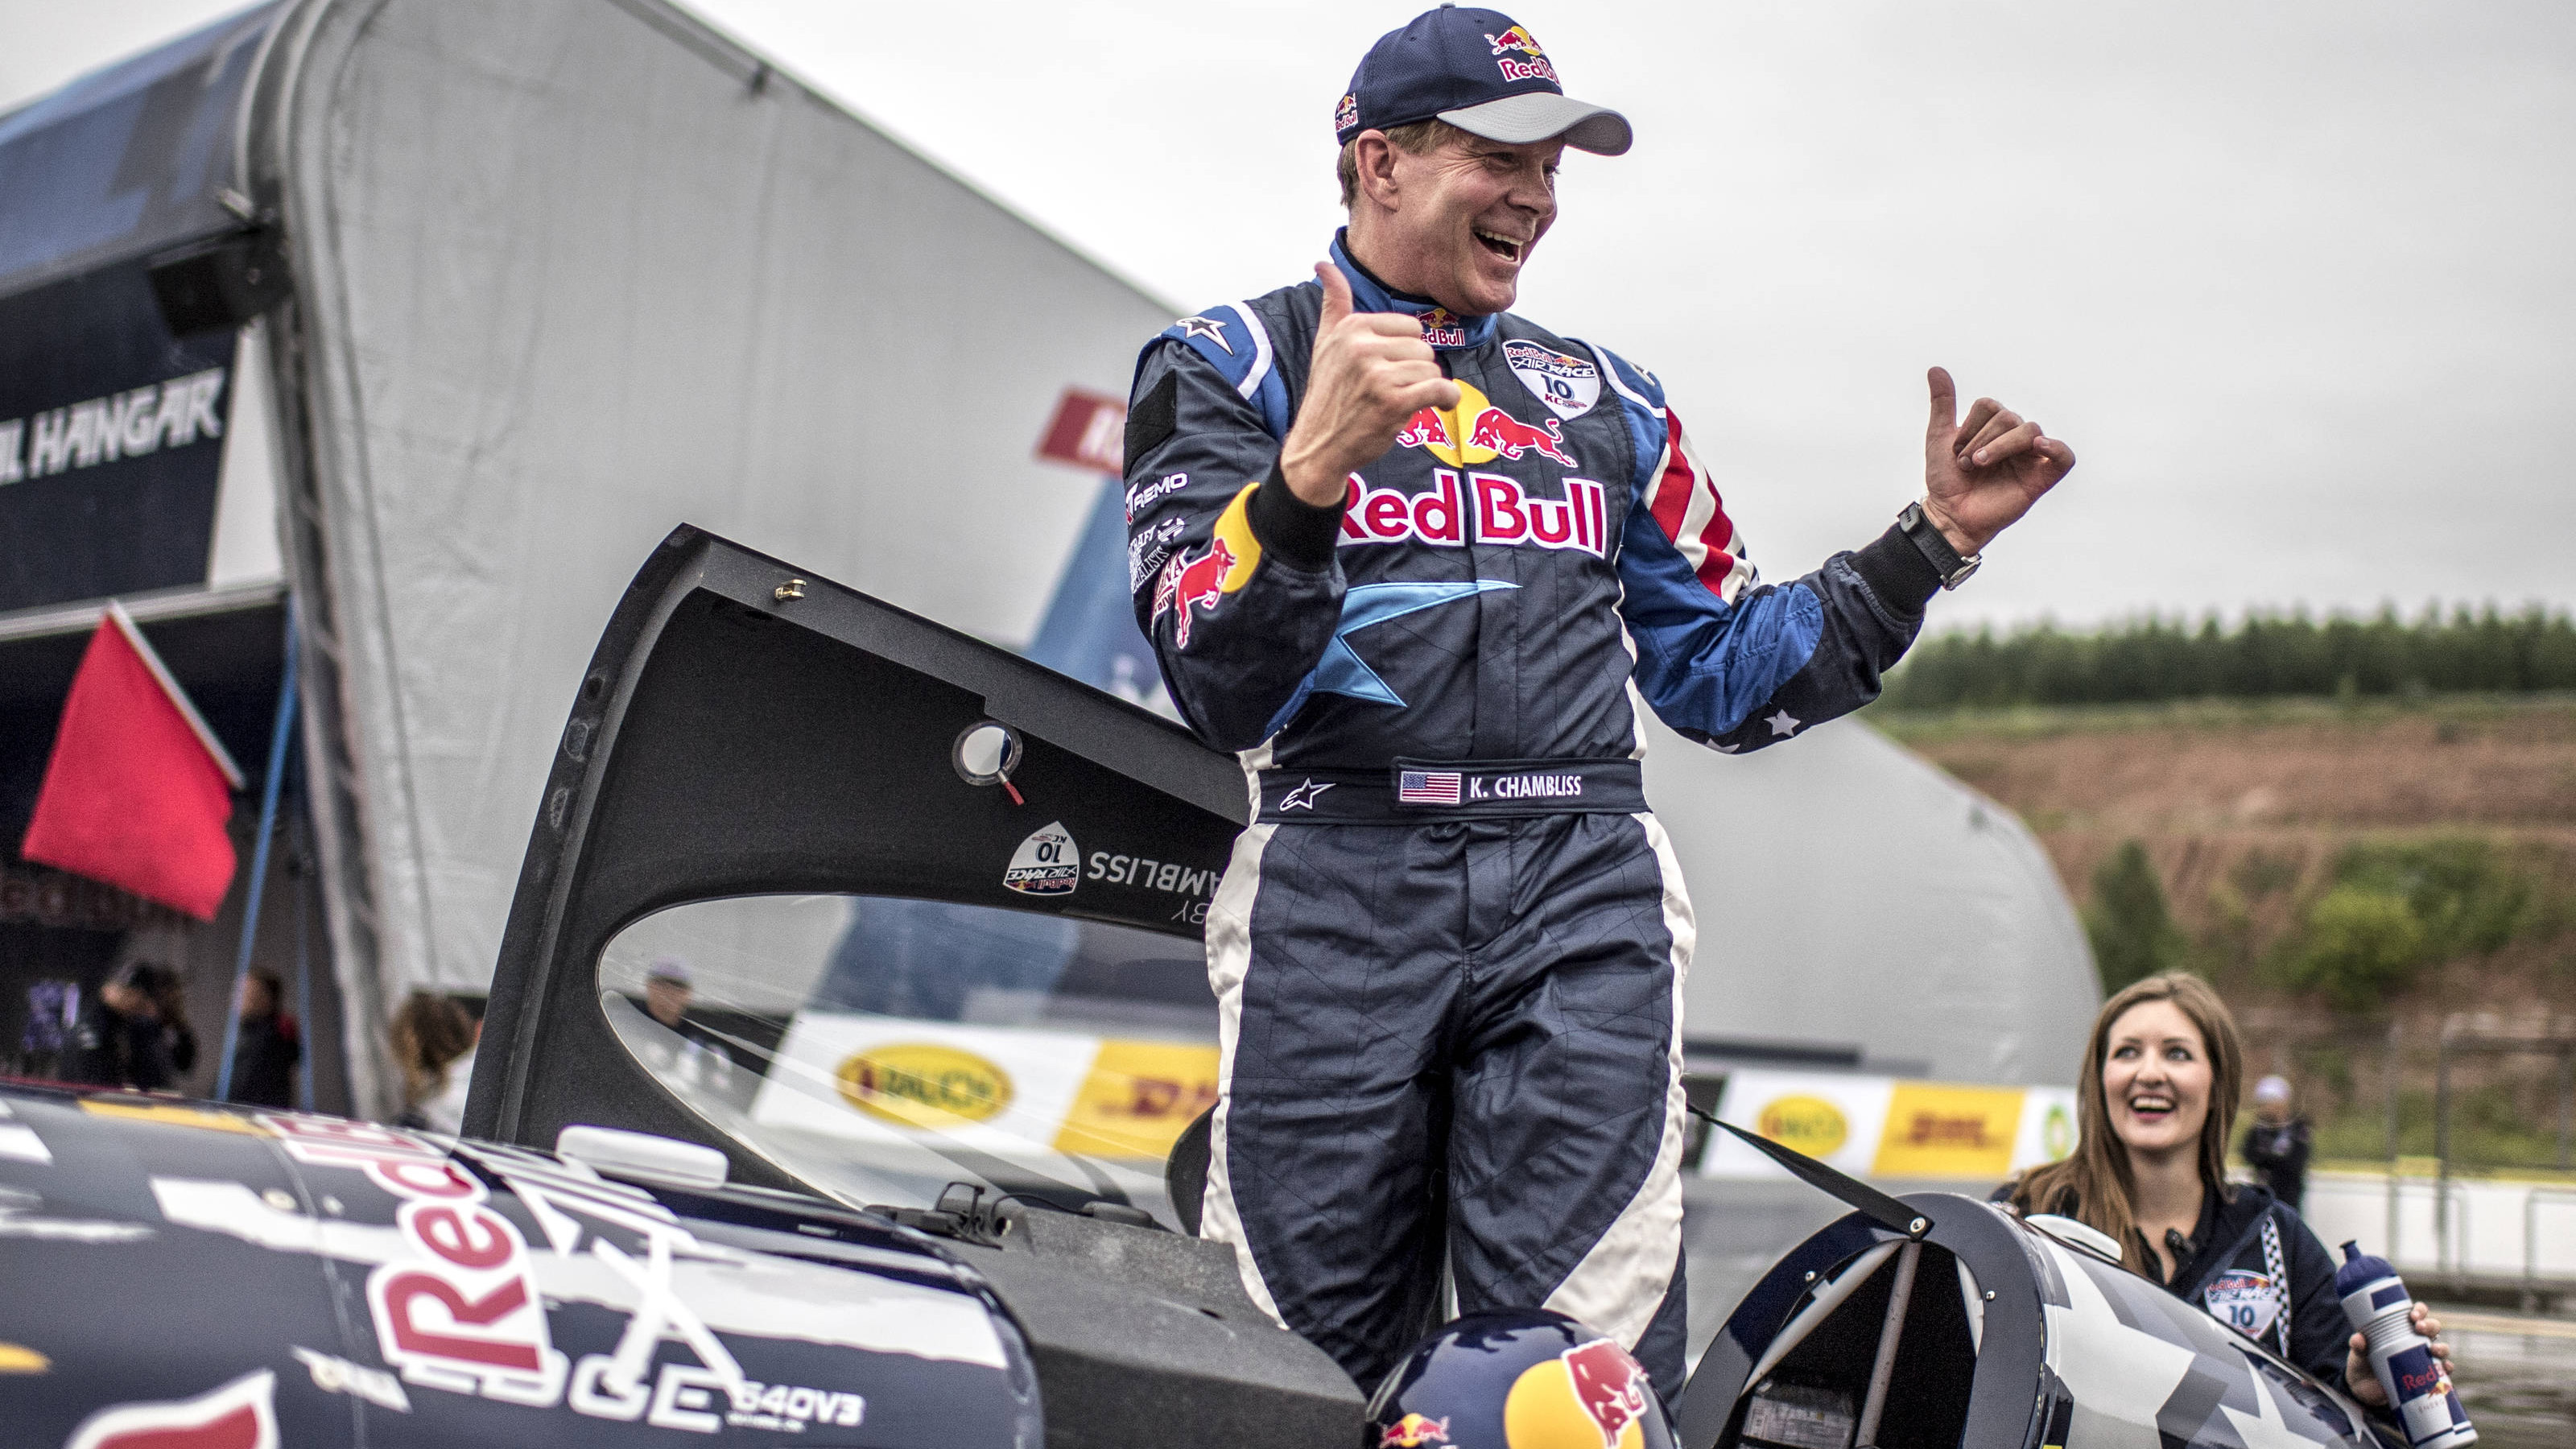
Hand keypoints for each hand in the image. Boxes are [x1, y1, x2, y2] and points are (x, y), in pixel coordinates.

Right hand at [1278, 261, 1460, 504]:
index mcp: (1351, 328)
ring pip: (1431, 369)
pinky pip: (1440, 388)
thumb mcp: (1325, 343)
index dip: (1405, 352)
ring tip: (1401, 402)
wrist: (1318, 446)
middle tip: (1392, 391)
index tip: (1386, 370)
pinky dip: (1447, 399)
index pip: (1409, 327)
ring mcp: (1377, 375)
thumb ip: (1332, 303)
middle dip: (1415, 371)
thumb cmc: (1327, 395)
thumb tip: (1323, 263)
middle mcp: (1362, 347)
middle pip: (1423, 348)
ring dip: (1425, 389)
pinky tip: (1439, 406)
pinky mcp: (1393, 402)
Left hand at [1920, 366, 2073, 554]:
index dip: (1970, 425)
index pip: (1991, 406)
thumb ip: (1943, 404)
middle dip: (1982, 439)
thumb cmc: (1947, 480)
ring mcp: (2030, 456)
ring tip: (1980, 464)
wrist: (1951, 516)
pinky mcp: (2042, 477)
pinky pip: (2064, 456)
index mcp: (1994, 427)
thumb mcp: (1939, 437)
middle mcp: (2014, 438)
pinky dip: (2056, 448)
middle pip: (2010, 417)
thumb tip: (1936, 368)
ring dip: (2001, 445)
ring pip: (2030, 430)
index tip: (1955, 450)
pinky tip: (2040, 445)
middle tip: (1967, 463)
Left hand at [2345, 1302, 2450, 1406]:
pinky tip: (2445, 1368)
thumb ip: (2358, 1345)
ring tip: (2433, 1350)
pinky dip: (2447, 1368)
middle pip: (2432, 1328)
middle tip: (2419, 1328)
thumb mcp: (2358, 1353)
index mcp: (2400, 1329)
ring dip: (2442, 1347)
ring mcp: (2423, 1358)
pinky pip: (2443, 1371)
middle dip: (2430, 1325)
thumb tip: (2358, 1339)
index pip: (2416, 1314)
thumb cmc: (2363, 1363)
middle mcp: (2416, 1341)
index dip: (2419, 1311)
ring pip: (2441, 1348)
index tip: (2413, 1315)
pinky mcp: (2427, 1376)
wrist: (2364, 1390)